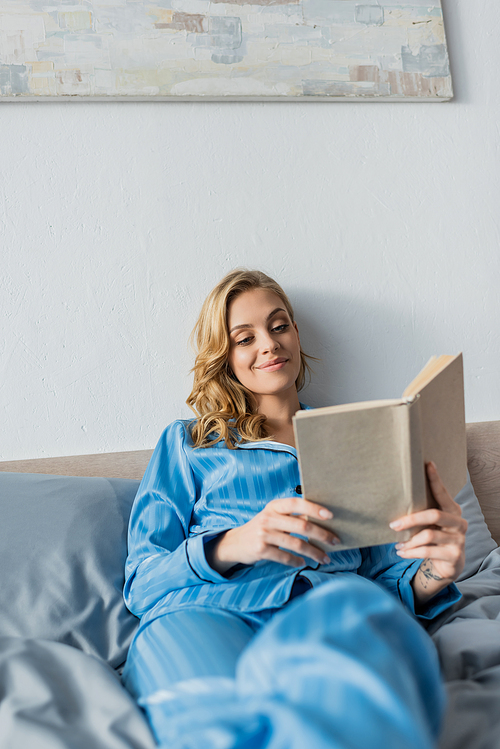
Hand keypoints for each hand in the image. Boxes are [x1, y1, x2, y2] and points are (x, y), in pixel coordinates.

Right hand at [206, 497, 339, 574]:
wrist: (235, 543)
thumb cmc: (262, 528)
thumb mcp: (273, 517)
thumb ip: (292, 516)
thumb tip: (321, 519)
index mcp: (274, 506)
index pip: (296, 503)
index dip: (314, 508)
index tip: (331, 515)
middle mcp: (268, 518)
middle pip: (301, 526)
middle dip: (322, 534)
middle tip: (335, 541)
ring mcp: (264, 534)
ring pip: (296, 544)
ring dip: (314, 552)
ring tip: (325, 558)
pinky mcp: (261, 550)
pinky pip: (285, 557)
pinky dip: (297, 561)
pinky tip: (304, 562)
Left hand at [389, 462, 467, 604]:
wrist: (449, 565)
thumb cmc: (435, 538)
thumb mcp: (431, 524)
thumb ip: (423, 513)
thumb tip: (396, 498)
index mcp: (453, 511)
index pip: (443, 493)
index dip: (436, 479)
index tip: (428, 464)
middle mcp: (459, 523)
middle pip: (434, 514)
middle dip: (411, 519)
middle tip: (393, 525)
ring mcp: (459, 540)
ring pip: (429, 535)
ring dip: (409, 541)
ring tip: (398, 544)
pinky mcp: (454, 556)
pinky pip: (427, 551)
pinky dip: (411, 552)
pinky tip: (402, 552)